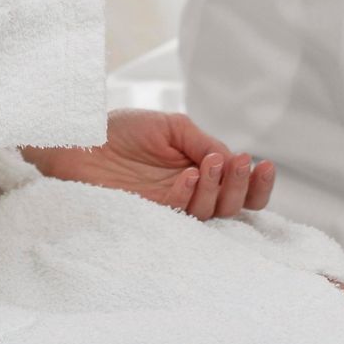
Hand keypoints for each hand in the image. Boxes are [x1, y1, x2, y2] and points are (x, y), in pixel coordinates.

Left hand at [21, 108, 277, 220]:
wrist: (80, 140)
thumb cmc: (121, 130)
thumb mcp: (172, 126)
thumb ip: (203, 141)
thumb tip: (232, 159)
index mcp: (199, 170)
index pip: (237, 185)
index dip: (255, 182)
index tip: (263, 164)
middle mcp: (190, 192)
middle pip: (233, 205)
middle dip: (242, 186)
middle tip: (240, 163)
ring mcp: (171, 206)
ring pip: (212, 213)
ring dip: (219, 188)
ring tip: (212, 162)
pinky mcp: (151, 216)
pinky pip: (182, 214)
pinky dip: (191, 194)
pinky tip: (189, 176)